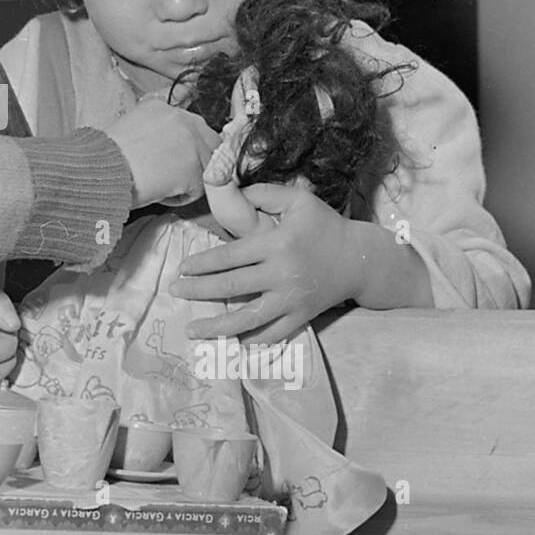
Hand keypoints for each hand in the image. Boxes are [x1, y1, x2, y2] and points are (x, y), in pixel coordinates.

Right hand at [103, 98, 220, 208]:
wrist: (97, 171)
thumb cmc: (103, 157)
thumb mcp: (128, 128)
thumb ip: (152, 129)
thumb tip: (164, 146)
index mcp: (162, 106)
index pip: (189, 126)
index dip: (181, 147)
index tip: (165, 159)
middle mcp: (182, 117)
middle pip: (207, 143)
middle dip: (191, 162)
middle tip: (163, 175)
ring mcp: (191, 142)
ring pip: (202, 168)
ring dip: (184, 180)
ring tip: (156, 183)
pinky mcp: (193, 168)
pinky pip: (196, 190)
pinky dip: (178, 197)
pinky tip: (156, 192)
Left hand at [168, 182, 363, 343]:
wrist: (360, 258)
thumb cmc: (325, 226)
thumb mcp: (298, 200)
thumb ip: (265, 193)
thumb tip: (233, 191)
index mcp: (276, 245)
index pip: (229, 257)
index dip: (202, 264)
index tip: (183, 268)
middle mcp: (281, 274)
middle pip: (231, 287)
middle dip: (198, 290)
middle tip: (174, 291)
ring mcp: (291, 299)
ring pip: (248, 318)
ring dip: (216, 326)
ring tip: (191, 330)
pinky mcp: (302, 316)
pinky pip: (273, 334)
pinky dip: (251, 341)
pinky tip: (230, 344)